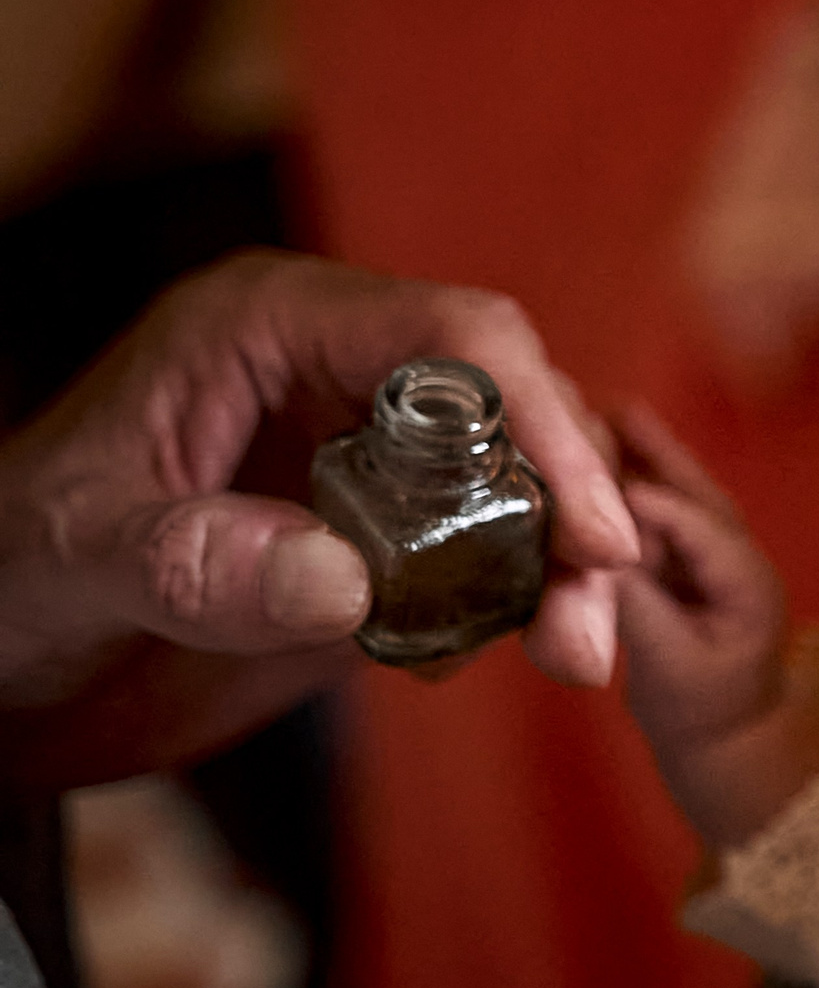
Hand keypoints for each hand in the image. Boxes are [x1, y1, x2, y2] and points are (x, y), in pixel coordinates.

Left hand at [0, 251, 637, 787]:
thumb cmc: (5, 575)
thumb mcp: (73, 558)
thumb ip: (191, 560)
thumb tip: (342, 580)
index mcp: (272, 330)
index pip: (453, 337)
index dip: (539, 419)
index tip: (590, 531)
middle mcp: (342, 380)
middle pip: (515, 409)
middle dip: (574, 508)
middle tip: (589, 624)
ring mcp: (374, 464)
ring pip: (524, 483)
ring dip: (567, 567)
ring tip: (576, 657)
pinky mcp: (389, 544)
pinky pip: (493, 553)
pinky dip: (527, 603)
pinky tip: (517, 654)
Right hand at [611, 402, 788, 754]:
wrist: (727, 734)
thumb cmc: (702, 710)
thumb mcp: (669, 666)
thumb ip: (638, 609)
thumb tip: (595, 558)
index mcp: (747, 584)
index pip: (700, 528)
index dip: (651, 500)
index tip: (595, 479)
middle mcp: (739, 558)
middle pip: (694, 494)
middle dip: (653, 453)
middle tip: (607, 408)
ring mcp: (718, 557)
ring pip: (681, 495)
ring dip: (644, 455)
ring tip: (602, 409)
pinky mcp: (692, 562)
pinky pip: (663, 513)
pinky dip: (635, 480)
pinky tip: (600, 447)